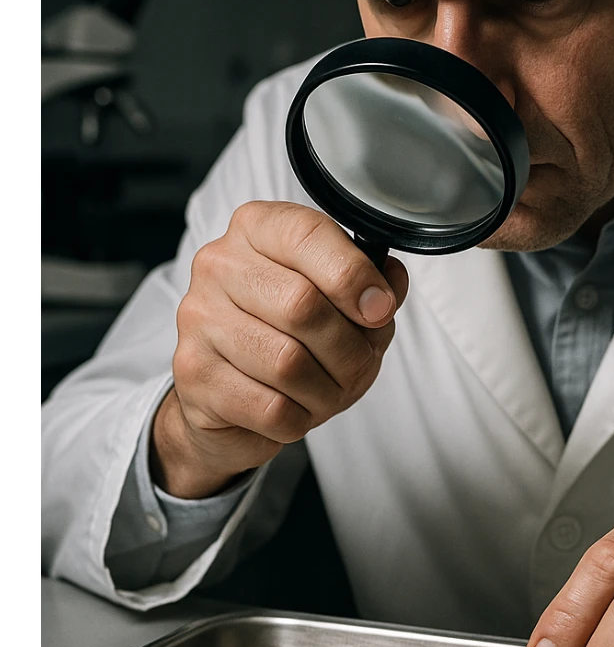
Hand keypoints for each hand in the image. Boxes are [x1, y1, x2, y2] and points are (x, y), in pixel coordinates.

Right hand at [152, 201, 407, 498]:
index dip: (354, 275)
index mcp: (257, 229)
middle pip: (302, 304)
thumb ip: (371, 286)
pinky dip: (300, 418)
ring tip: (329, 392)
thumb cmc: (289, 337)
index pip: (307, 234)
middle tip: (359, 365)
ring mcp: (199, 319)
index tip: (381, 309)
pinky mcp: (193, 374)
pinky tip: (297, 410)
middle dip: (348, 347)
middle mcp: (219, 265)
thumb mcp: (340, 302)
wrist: (224, 397)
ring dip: (327, 389)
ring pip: (287, 362)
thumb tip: (387, 286)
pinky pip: (271, 407)